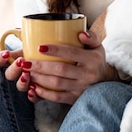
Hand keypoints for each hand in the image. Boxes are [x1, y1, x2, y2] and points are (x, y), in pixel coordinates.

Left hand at [0, 31, 118, 104]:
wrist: (105, 80)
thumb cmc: (96, 59)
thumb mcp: (97, 45)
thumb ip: (91, 37)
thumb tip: (81, 33)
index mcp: (93, 59)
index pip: (72, 52)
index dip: (56, 50)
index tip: (39, 47)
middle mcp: (88, 74)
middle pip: (61, 69)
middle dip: (41, 66)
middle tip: (26, 61)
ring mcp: (82, 88)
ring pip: (57, 84)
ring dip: (40, 78)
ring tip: (27, 72)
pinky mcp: (76, 98)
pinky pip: (58, 98)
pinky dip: (45, 94)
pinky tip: (34, 87)